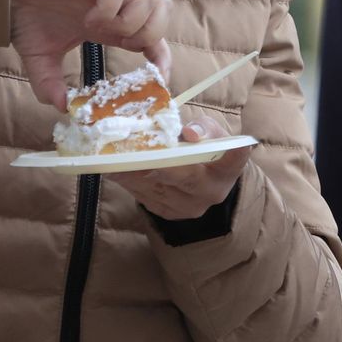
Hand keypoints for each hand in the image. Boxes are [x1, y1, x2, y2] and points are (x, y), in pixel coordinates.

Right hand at [9, 0, 171, 107]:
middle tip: (122, 46)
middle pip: (162, 13)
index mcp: (110, 27)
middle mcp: (114, 8)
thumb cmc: (27, 18)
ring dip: (132, 23)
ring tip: (102, 31)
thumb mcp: (41, 61)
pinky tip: (87, 20)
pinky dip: (108, 11)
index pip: (153, 38)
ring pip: (149, 0)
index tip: (160, 79)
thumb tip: (62, 108)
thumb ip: (50, 85)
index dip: (162, 57)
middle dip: (151, 36)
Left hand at [107, 114, 252, 219]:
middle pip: (178, 172)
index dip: (213, 143)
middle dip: (149, 152)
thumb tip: (185, 131)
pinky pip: (139, 192)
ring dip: (128, 162)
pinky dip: (124, 173)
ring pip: (152, 183)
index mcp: (227, 169)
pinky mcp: (164, 213)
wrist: (204, 185)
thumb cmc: (207, 148)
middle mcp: (209, 192)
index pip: (233, 157)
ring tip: (108, 144)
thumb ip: (202, 128)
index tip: (190, 132)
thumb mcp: (211, 132)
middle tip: (124, 136)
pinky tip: (111, 159)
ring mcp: (185, 207)